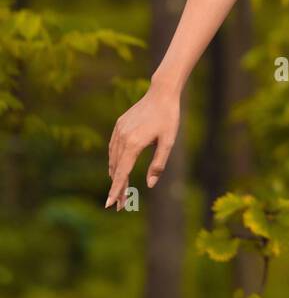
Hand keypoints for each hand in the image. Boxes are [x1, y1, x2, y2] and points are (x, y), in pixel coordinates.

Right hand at [105, 81, 179, 211]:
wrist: (161, 93)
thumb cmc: (168, 118)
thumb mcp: (168, 142)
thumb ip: (159, 164)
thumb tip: (149, 184)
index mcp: (133, 143)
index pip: (122, 173)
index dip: (116, 190)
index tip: (110, 204)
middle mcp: (122, 138)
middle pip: (116, 169)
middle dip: (117, 187)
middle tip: (119, 204)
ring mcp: (118, 131)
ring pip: (113, 159)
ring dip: (115, 175)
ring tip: (120, 190)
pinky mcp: (119, 125)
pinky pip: (113, 148)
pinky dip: (114, 161)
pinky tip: (117, 168)